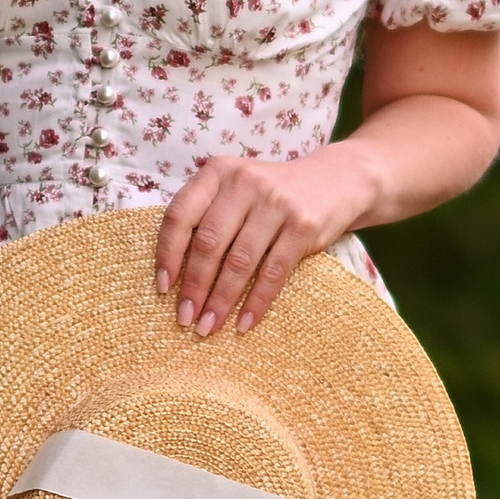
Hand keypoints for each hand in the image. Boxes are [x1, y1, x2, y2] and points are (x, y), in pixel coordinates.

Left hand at [157, 147, 373, 336]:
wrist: (336, 180)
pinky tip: (245, 324)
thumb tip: (174, 273)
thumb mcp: (236, 188)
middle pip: (209, 243)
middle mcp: (245, 182)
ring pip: (239, 262)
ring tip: (208, 326)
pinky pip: (274, 273)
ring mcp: (276, 203)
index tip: (164, 287)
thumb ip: (207, 214)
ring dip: (221, 300)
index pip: (180, 214)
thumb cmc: (271, 194)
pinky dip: (256, 302)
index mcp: (218, 171)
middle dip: (194, 286)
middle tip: (185, 318)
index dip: (168, 253)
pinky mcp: (303, 226)